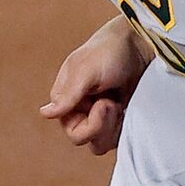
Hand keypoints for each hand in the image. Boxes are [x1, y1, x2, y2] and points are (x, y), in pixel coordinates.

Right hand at [39, 18, 153, 155]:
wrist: (139, 43)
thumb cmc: (110, 51)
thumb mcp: (86, 71)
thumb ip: (68, 95)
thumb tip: (45, 113)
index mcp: (66, 100)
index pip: (73, 132)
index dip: (91, 125)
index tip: (104, 104)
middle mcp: (80, 110)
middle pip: (87, 140)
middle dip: (103, 125)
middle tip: (113, 103)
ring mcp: (99, 115)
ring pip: (102, 142)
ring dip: (113, 126)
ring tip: (118, 103)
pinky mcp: (117, 116)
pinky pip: (117, 136)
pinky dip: (124, 125)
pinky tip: (126, 106)